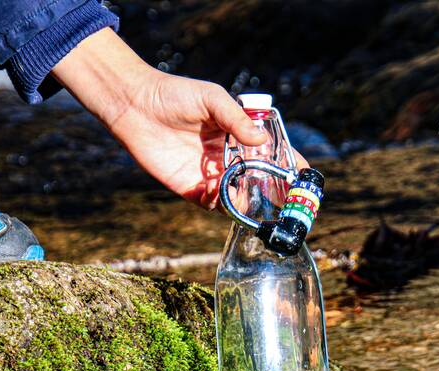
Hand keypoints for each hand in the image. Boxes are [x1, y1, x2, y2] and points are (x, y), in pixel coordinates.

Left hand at [52, 28, 307, 209]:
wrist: (134, 105)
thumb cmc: (174, 94)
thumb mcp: (211, 99)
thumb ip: (236, 120)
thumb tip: (260, 138)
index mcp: (236, 134)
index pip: (270, 151)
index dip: (288, 163)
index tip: (305, 174)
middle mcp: (227, 157)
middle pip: (259, 178)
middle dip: (276, 190)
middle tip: (292, 199)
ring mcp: (211, 174)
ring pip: (240, 195)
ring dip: (253, 202)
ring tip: (268, 208)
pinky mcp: (191, 187)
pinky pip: (214, 204)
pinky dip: (227, 208)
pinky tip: (237, 206)